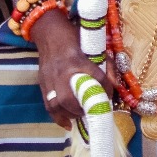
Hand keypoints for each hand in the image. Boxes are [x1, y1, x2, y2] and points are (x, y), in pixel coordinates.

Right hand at [31, 9, 115, 129]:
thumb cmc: (74, 37)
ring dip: (71, 114)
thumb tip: (114, 85)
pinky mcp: (43, 83)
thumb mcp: (93, 45)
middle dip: (83, 108)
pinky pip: (48, 105)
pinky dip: (58, 118)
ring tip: (81, 115)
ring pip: (57, 104)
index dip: (106, 89)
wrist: (49, 32)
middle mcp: (62, 71)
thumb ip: (105, 64)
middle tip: (92, 110)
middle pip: (70, 97)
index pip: (96, 78)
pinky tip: (68, 124)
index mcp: (77, 59)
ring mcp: (49, 78)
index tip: (109, 95)